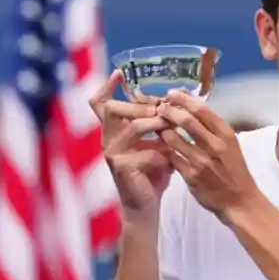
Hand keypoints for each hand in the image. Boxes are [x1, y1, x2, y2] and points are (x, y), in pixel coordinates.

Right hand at [88, 70, 172, 217]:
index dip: (106, 87)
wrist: (147, 206)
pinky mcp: (121, 168)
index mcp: (114, 131)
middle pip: (112, 109)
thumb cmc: (153, 172)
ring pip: (132, 127)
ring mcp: (112, 154)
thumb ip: (160, 122)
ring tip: (170, 127)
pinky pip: (143, 152)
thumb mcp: (157, 142)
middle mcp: (108, 140)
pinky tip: (170, 161)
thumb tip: (178, 94)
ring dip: (155, 125)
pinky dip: (160, 153)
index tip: (119, 73)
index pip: (100, 104)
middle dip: (138, 104)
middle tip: (159, 107)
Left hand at [155, 89, 259, 218]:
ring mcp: (202, 161)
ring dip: (162, 129)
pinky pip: (171, 157)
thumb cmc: (234, 171)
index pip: (202, 110)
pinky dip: (164, 150)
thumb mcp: (230, 145)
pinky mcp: (191, 176)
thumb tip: (192, 107)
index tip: (171, 94)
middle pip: (186, 121)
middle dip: (169, 110)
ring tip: (157, 125)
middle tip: (159, 107)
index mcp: (226, 134)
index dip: (183, 99)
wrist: (240, 201)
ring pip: (174, 138)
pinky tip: (159, 146)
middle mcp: (215, 145)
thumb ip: (213, 129)